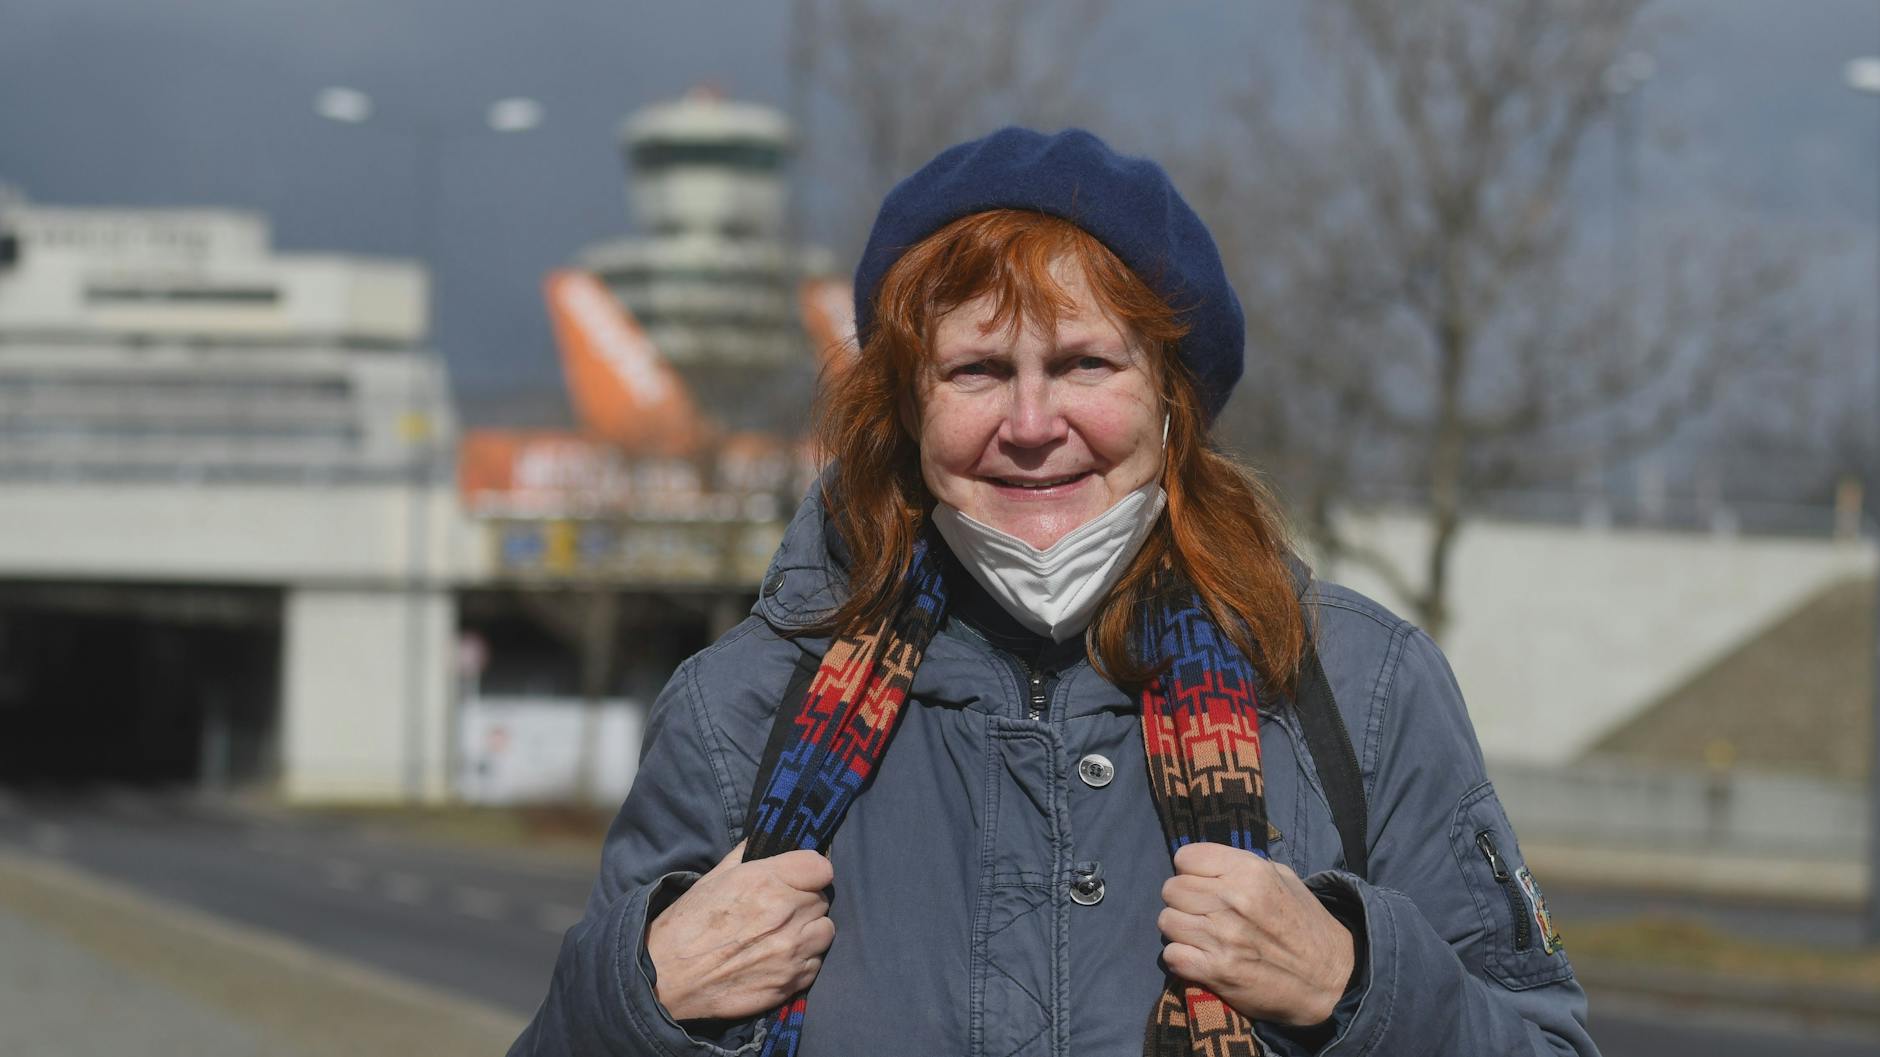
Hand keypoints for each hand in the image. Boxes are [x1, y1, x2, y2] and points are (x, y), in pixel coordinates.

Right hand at [645, 840, 835, 1022]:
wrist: (667, 978)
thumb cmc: (687, 924)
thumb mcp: (714, 877)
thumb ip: (749, 854)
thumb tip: (770, 838)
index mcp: (767, 881)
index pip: (820, 867)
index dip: (810, 872)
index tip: (799, 878)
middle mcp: (785, 914)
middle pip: (822, 898)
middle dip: (805, 901)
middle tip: (781, 910)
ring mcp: (791, 951)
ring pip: (825, 931)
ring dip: (809, 930)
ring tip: (784, 935)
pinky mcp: (791, 982)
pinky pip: (816, 963)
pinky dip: (803, 960)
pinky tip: (779, 959)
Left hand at [1157, 842, 1355, 1026]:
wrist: (1331, 980)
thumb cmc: (1305, 925)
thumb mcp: (1283, 879)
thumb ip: (1242, 866)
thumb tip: (1205, 862)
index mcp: (1249, 872)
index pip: (1185, 857)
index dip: (1191, 871)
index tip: (1203, 883)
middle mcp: (1232, 900)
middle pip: (1171, 888)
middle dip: (1183, 900)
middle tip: (1203, 912)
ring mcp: (1222, 937)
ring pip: (1166, 920)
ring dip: (1180, 929)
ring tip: (1201, 935)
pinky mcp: (1216, 971)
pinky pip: (1171, 954)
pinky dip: (1181, 958)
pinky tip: (1200, 957)